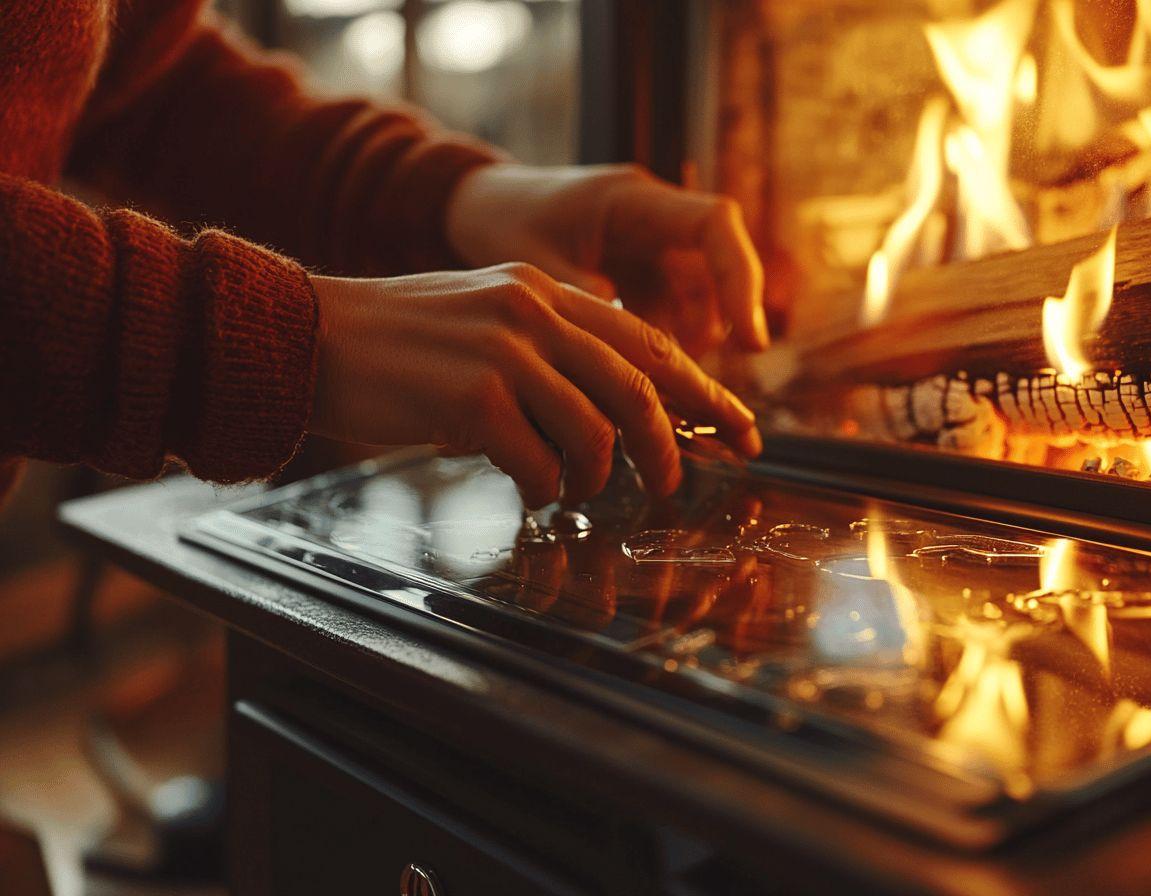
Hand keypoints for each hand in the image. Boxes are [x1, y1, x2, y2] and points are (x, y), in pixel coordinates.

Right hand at [308, 266, 761, 507]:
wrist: (305, 335)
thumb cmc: (396, 342)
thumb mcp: (484, 319)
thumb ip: (549, 349)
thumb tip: (613, 416)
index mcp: (544, 288)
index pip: (647, 341)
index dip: (703, 391)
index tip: (742, 428)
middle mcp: (533, 310)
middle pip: (638, 387)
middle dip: (669, 445)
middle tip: (675, 483)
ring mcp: (505, 353)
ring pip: (595, 432)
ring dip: (598, 477)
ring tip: (582, 492)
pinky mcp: (474, 400)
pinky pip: (540, 463)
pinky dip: (545, 487)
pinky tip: (530, 490)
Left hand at [445, 164, 768, 355]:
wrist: (477, 207)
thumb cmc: (501, 222)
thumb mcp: (535, 266)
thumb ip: (583, 304)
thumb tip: (624, 363)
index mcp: (631, 199)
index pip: (715, 225)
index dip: (739, 280)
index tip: (747, 339)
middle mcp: (652, 216)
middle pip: (720, 262)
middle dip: (729, 322)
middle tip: (719, 383)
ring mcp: (649, 243)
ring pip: (699, 293)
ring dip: (694, 340)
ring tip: (670, 388)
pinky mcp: (638, 268)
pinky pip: (671, 306)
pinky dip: (666, 342)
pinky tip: (645, 381)